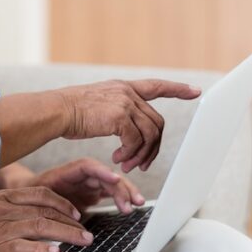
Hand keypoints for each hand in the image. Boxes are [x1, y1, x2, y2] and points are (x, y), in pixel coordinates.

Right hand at [0, 187, 91, 251]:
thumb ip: (11, 210)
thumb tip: (39, 216)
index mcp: (2, 198)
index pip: (40, 194)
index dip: (62, 203)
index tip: (77, 213)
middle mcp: (1, 209)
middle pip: (44, 211)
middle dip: (70, 222)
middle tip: (87, 233)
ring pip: (39, 226)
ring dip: (65, 234)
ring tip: (81, 241)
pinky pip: (23, 246)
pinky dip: (41, 249)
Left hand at [30, 158, 143, 213]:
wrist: (28, 199)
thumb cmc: (33, 196)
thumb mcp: (39, 198)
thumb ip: (54, 205)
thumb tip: (70, 218)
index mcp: (68, 172)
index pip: (89, 167)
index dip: (103, 172)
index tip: (115, 179)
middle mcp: (82, 176)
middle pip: (105, 176)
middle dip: (121, 187)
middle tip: (132, 202)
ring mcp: (89, 184)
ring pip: (112, 184)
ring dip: (126, 192)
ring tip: (138, 204)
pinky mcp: (93, 194)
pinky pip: (111, 193)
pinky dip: (122, 198)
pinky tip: (132, 204)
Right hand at [55, 79, 199, 172]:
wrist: (56, 111)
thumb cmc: (69, 113)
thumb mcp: (96, 104)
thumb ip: (116, 110)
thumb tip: (128, 130)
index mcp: (123, 87)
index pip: (156, 85)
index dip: (177, 89)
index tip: (195, 91)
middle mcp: (127, 92)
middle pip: (157, 122)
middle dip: (153, 147)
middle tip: (141, 165)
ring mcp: (125, 102)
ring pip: (149, 134)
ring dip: (141, 155)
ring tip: (127, 166)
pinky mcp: (119, 116)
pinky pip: (136, 141)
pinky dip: (130, 154)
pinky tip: (118, 159)